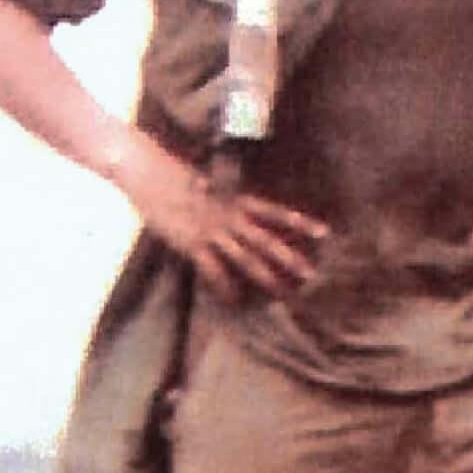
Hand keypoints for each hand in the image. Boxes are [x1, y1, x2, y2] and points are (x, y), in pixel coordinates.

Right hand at [112, 134, 324, 301]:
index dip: (299, 222)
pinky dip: (224, 286)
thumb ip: (227, 201)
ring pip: (245, 258)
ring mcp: (211, 230)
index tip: (324, 233)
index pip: (275, 212)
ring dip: (265, 277)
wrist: (148, 172)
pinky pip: (213, 270)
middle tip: (312, 275)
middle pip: (266, 240)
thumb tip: (241, 214)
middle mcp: (229, 215)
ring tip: (283, 293)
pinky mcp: (191, 243)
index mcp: (236, 199)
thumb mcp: (212, 185)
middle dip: (290, 258)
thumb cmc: (177, 177)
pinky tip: (234, 300)